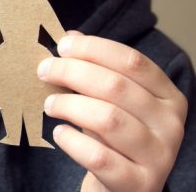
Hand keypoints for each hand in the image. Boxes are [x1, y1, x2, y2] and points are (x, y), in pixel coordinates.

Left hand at [38, 33, 187, 191]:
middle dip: (72, 72)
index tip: (62, 46)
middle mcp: (170, 124)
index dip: (94, 49)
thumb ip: (97, 69)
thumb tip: (70, 37)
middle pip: (116, 86)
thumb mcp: (112, 101)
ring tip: (50, 104)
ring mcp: (158, 156)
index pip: (132, 61)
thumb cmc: (115, 137)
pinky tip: (59, 132)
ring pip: (107, 119)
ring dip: (69, 105)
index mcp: (168, 95)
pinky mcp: (137, 183)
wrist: (124, 187)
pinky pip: (98, 156)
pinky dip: (72, 141)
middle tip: (44, 71)